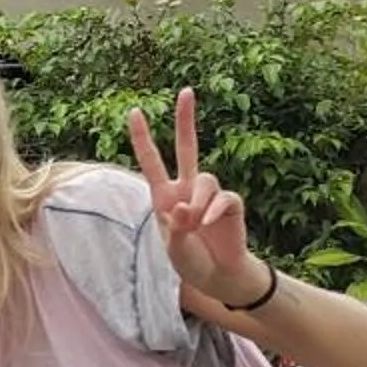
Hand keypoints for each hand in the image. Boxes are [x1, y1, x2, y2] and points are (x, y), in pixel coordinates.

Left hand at [128, 89, 269, 306]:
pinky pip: (223, 198)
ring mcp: (209, 194)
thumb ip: (173, 229)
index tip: (135, 111)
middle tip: (186, 91)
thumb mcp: (173, 249)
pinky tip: (209, 225)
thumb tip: (181, 208)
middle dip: (186, 119)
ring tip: (195, 227)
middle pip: (187, 147)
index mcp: (164, 196)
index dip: (142, 138)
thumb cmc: (190, 261)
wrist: (218, 276)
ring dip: (197, 205)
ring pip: (205, 180)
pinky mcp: (230, 203)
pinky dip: (214, 212)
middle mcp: (187, 189)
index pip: (152, 162)